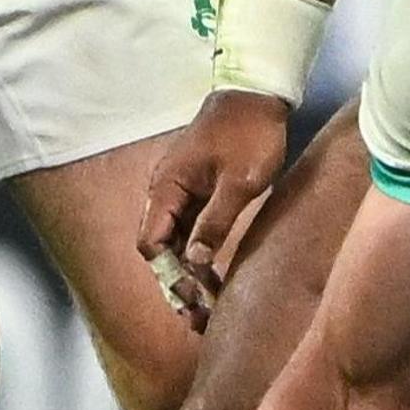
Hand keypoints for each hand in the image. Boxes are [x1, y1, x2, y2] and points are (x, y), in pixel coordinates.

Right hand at [136, 89, 295, 327]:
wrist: (257, 93)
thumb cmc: (250, 133)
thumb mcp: (239, 183)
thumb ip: (215, 222)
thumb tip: (193, 262)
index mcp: (168, 186)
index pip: (152, 244)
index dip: (168, 276)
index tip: (191, 299)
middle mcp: (166, 189)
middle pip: (160, 246)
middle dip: (176, 282)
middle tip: (199, 316)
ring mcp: (180, 189)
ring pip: (174, 240)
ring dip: (187, 271)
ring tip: (206, 304)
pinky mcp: (196, 188)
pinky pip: (188, 227)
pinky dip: (197, 251)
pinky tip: (213, 273)